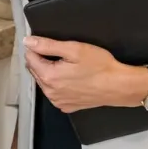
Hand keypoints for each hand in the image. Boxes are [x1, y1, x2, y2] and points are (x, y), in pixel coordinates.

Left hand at [24, 36, 147, 112]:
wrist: (120, 86)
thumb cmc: (100, 66)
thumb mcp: (74, 49)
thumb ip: (48, 45)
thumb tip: (27, 42)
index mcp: (49, 76)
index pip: (30, 58)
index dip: (35, 47)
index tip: (47, 43)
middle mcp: (50, 92)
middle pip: (35, 70)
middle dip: (41, 59)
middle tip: (59, 53)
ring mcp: (58, 101)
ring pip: (43, 82)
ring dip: (48, 71)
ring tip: (66, 65)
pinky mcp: (67, 106)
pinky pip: (54, 92)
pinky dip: (57, 84)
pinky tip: (70, 78)